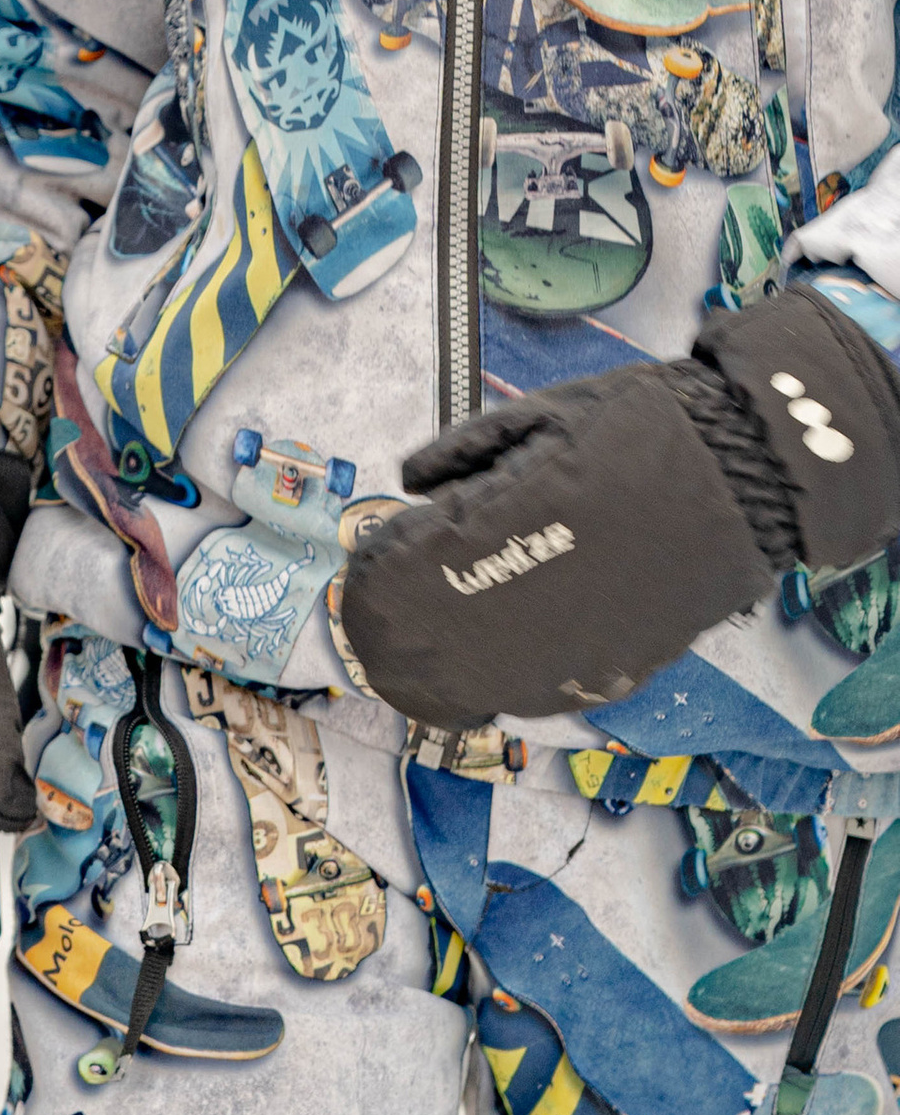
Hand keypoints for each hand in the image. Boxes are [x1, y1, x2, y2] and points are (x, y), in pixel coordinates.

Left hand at [341, 290, 899, 729]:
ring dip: (432, 666)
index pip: (391, 579)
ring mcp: (565, 653)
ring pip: (462, 694)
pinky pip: (526, 697)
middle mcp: (521, 606)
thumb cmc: (638, 430)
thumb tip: (410, 485)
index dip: (369, 574)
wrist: (744, 474)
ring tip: (424, 633)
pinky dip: (497, 679)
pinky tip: (494, 646)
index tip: (370, 555)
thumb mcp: (537, 417)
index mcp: (492, 529)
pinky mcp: (606, 677)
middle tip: (380, 606)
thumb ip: (462, 456)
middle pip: (411, 654)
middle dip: (384, 630)